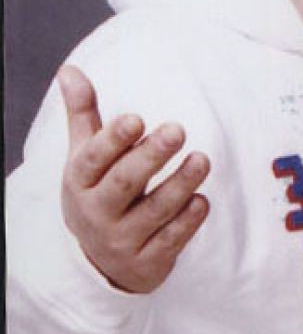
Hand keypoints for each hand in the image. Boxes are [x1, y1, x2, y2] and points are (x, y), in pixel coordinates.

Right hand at [57, 65, 209, 292]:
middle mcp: (97, 212)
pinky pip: (169, 241)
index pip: (94, 159)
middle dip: (150, 157)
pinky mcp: (146, 262)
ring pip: (153, 212)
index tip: (137, 118)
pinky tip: (202, 200)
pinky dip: (187, 222)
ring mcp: (121, 240)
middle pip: (124, 183)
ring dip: (179, 184)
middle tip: (178, 130)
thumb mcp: (85, 156)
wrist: (100, 260)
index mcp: (81, 181)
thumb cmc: (99, 191)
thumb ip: (83, 114)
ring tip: (202, 160)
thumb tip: (69, 70)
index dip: (114, 140)